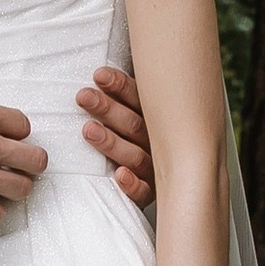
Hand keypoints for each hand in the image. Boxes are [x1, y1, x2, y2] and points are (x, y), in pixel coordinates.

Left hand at [78, 62, 154, 208]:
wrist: (181, 184)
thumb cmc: (139, 139)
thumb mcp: (136, 113)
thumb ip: (125, 96)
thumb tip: (99, 71)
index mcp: (156, 120)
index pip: (139, 100)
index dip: (119, 86)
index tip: (98, 75)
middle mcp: (158, 143)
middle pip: (134, 124)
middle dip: (107, 108)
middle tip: (83, 96)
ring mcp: (156, 169)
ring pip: (135, 156)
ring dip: (112, 143)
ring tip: (88, 130)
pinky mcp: (150, 194)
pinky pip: (143, 193)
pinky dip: (132, 184)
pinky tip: (119, 175)